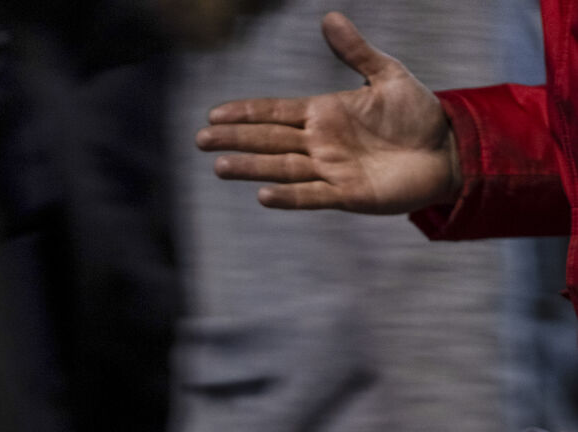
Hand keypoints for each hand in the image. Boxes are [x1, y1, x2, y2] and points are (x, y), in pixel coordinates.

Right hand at [196, 12, 460, 212]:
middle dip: (235, 139)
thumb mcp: (388, 75)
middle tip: (200, 140)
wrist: (447, 151)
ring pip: (281, 168)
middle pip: (269, 140)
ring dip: (251, 167)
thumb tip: (328, 18)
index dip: (245, 112)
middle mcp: (321, 143)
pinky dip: (288, 196)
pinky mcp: (348, 194)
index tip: (214, 114)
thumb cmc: (418, 115)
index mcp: (325, 113)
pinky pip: (311, 195)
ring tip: (220, 166)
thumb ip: (356, 52)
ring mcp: (332, 170)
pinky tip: (263, 194)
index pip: (275, 112)